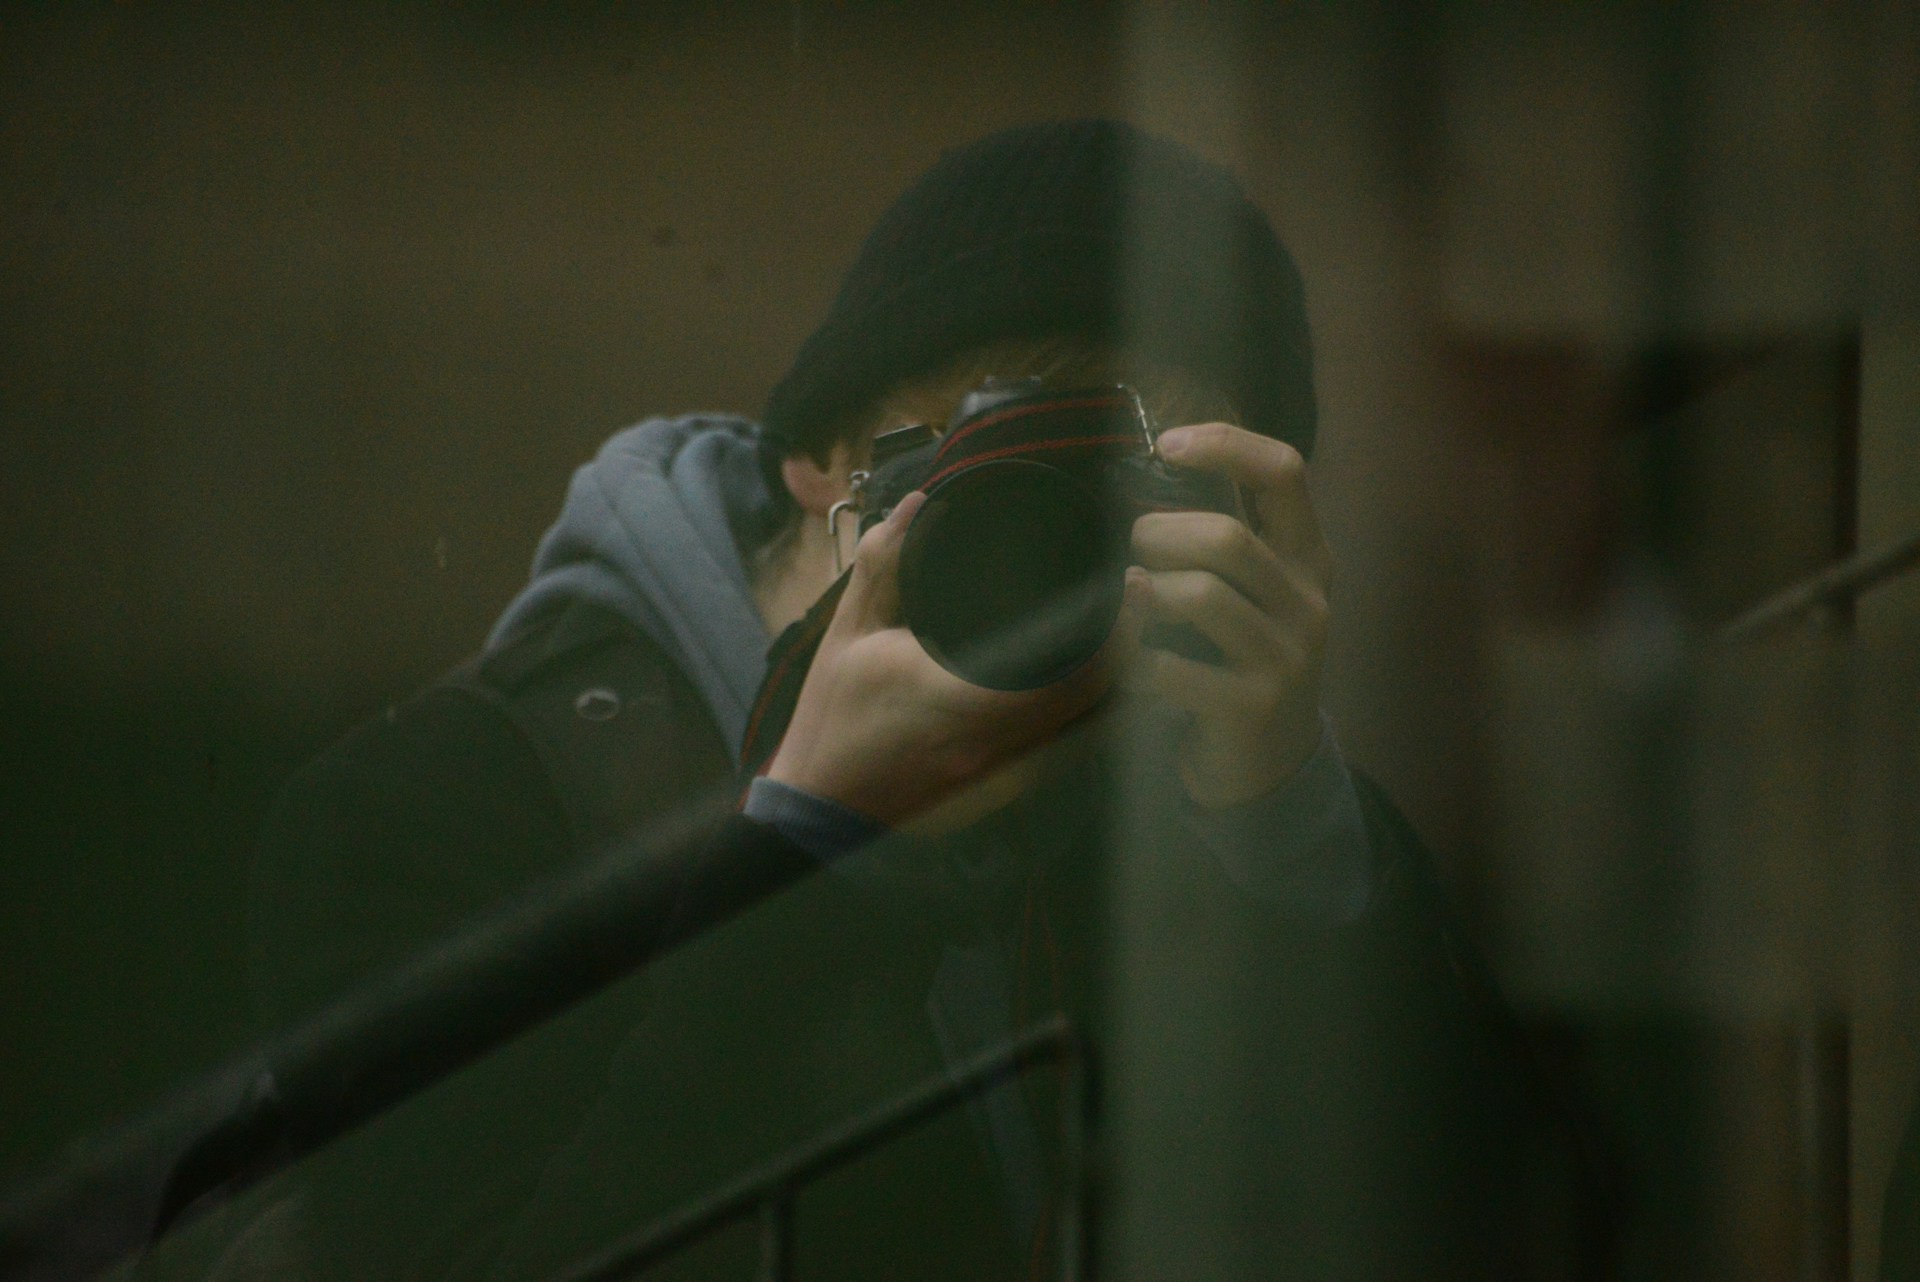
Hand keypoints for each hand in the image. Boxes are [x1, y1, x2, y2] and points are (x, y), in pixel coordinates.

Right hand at [766, 491, 1141, 827]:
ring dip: (1116, 674)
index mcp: (957, 699)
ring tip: (1124, 623)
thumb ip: (882, 566)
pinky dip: (1092, 706)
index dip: (1111, 629)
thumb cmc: (832, 718)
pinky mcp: (1008, 784)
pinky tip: (1094, 672)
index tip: (1127, 582)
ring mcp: (1007, 771)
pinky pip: (1072, 742)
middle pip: (1096, 695)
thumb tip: (917, 504)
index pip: (1063, 670)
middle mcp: (995, 741)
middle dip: (1128, 641)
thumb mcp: (848, 632)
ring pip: (1091, 724)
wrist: (822, 804)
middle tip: (1135, 591)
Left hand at [1130, 422, 1330, 808]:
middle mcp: (1308, 602)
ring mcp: (1285, 657)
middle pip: (1228, 538)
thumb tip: (1152, 479)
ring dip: (1148, 593)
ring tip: (1136, 599)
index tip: (1167, 445)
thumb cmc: (1245, 661)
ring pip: (1201, 595)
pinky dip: (1137, 658)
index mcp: (1308, 559)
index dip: (1226, 446)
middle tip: (1136, 550)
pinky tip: (1133, 663)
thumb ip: (1221, 542)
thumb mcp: (1254, 595)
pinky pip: (1172, 666)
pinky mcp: (1251, 705)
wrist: (1271, 765)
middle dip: (1162, 534)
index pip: (1284, 473)